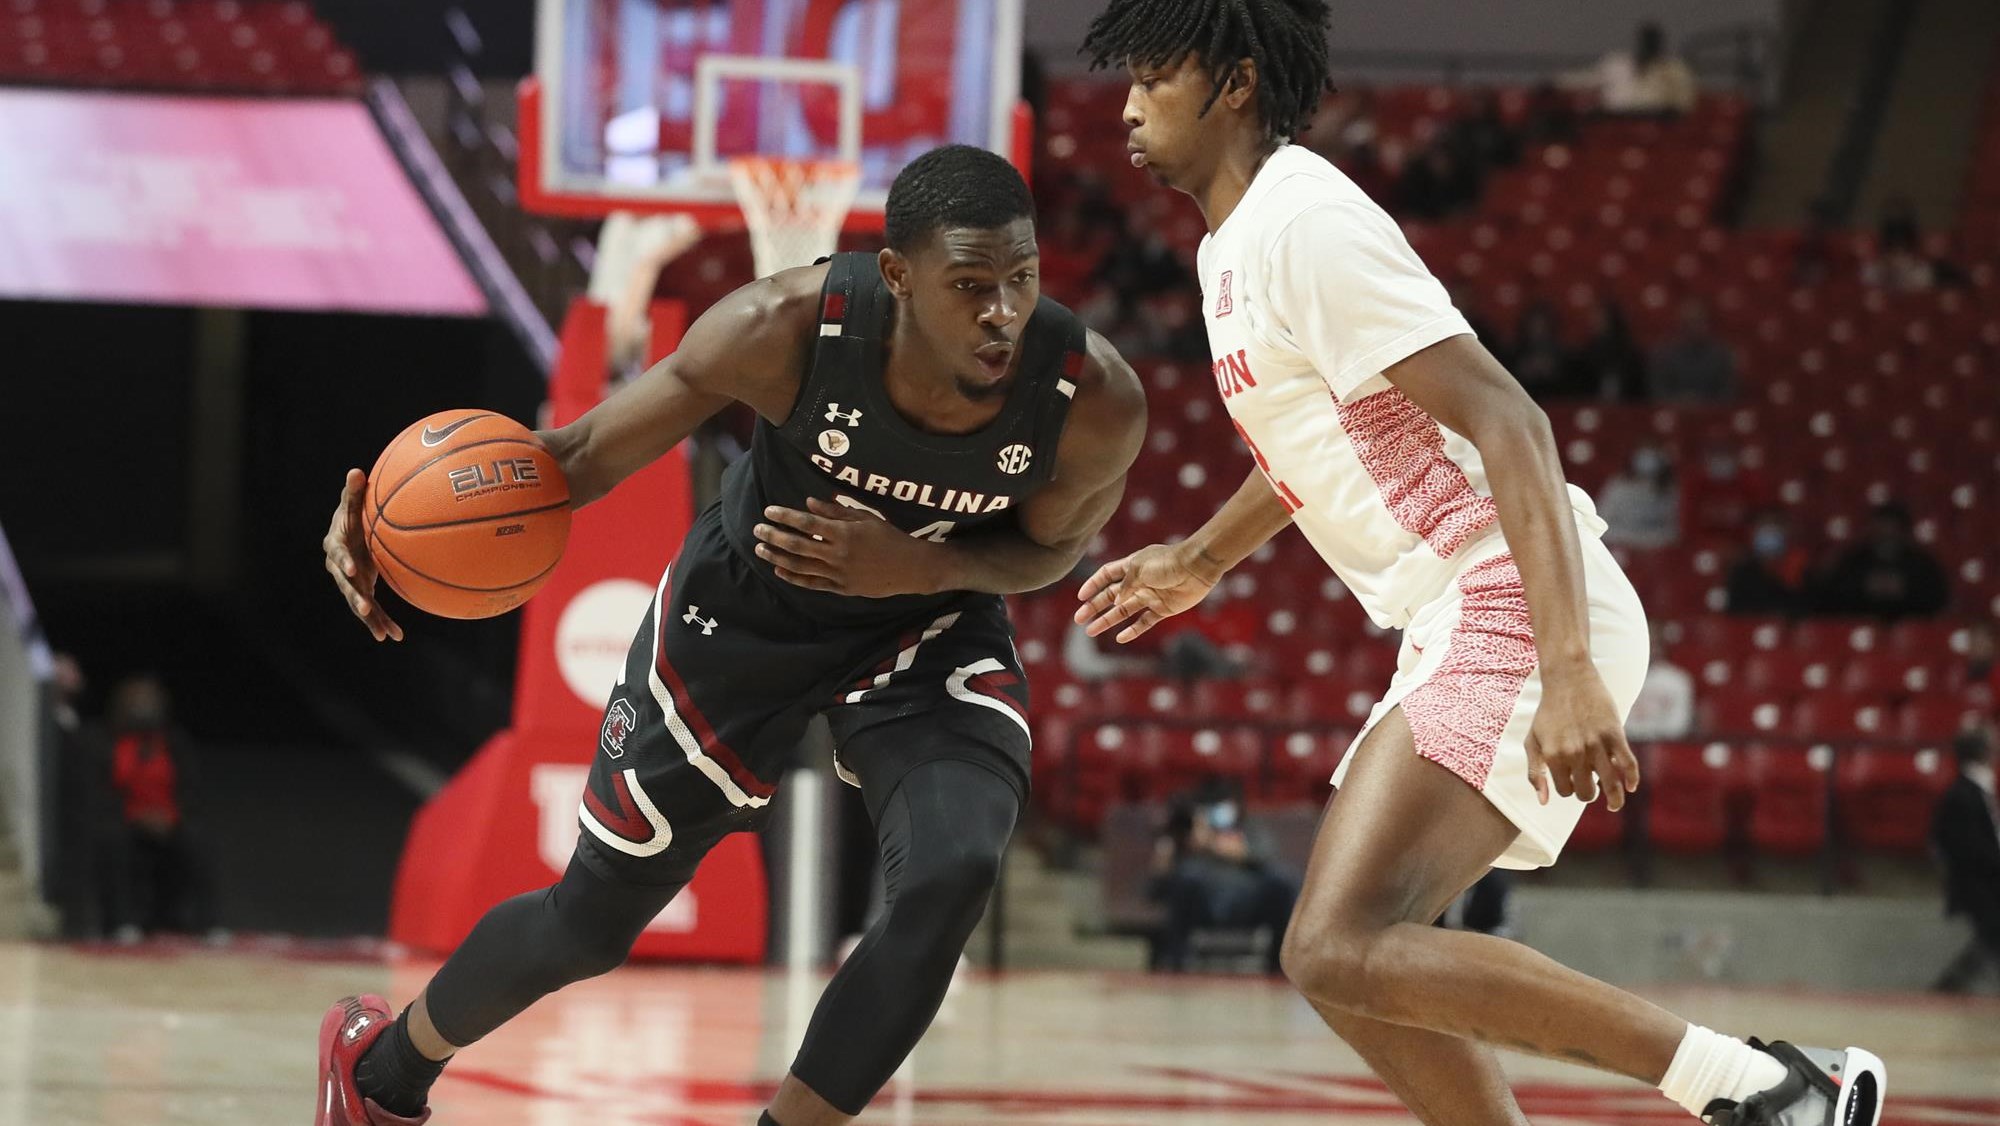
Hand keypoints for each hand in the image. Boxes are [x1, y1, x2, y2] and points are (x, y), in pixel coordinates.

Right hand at [322, 468, 403, 641]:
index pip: (338, 554)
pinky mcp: (361, 591)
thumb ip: (353, 493)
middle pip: (346, 585)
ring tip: (383, 634)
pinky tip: (395, 637)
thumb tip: (356, 471)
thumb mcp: (352, 505)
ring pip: (358, 603)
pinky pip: (372, 609)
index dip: (343, 561)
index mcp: (336, 547)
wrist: (349, 534)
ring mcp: (350, 583)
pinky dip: (382, 622)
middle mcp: (339, 569)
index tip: (351, 568)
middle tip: (363, 609)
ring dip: (370, 618)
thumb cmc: (352, 515)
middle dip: (354, 598)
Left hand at [753, 498, 938, 597]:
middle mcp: (838, 554)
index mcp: (844, 533)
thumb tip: (808, 503)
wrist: (910, 568)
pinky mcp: (841, 588)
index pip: (807, 523)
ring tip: (761, 549)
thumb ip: (835, 511)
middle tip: (758, 529)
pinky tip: (779, 569)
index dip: (785, 516)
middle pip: (798, 545)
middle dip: (774, 536)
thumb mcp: (865, 517)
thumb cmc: (889, 537)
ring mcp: (838, 574)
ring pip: (800, 566)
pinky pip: (812, 584)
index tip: (769, 511)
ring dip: (777, 557)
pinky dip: (793, 577)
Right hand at [1074, 542, 1219, 642]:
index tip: (1080, 597)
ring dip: (1107, 620)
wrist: (1196, 568)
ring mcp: (1150, 596)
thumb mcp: (1139, 569)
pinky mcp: (1163, 609)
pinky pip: (1144, 622)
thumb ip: (1125, 586)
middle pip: (1111, 595)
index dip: (1093, 585)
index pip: (1106, 575)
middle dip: (1094, 607)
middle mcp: (1139, 581)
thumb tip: (1115, 602)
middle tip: (1079, 619)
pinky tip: (1119, 638)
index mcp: (1131, 566)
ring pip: (1123, 611)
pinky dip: (1132, 630)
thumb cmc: (1167, 563)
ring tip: (1091, 631)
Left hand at [1525, 662, 1638, 809]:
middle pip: (1586, 791)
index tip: (1571, 781)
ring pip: (1610, 784)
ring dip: (1614, 799)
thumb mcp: (1533, 741)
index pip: (1564, 791)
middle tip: (1589, 786)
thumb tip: (1544, 802)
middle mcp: (1574, 753)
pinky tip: (1630, 787)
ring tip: (1614, 805)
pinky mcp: (1614, 734)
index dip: (1568, 789)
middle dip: (1588, 793)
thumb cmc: (1548, 712)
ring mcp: (1596, 744)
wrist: (1568, 679)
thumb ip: (1535, 772)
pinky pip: (1627, 764)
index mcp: (1553, 756)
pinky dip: (1631, 779)